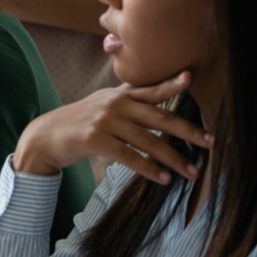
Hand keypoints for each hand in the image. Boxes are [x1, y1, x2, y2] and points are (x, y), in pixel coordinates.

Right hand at [13, 71, 211, 183]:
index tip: (191, 78)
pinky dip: (149, 169)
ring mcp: (105, 121)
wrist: (45, 136)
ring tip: (192, 171)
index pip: (150, 88)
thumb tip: (153, 101)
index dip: (171, 83)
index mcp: (119, 95)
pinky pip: (130, 156)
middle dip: (189, 131)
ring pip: (149, 141)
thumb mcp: (101, 105)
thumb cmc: (78, 123)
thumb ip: (125, 101)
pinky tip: (164, 178)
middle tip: (211, 142)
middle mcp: (115, 105)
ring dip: (174, 158)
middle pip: (160, 117)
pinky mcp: (96, 140)